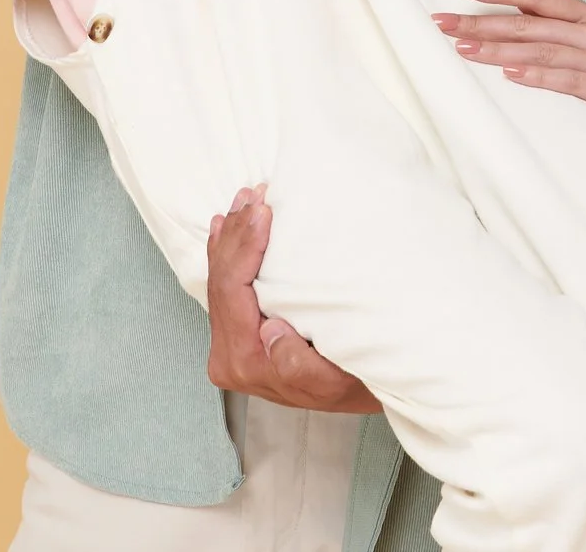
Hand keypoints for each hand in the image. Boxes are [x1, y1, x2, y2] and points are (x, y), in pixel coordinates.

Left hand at [204, 187, 383, 413]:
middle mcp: (228, 356)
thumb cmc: (355, 382)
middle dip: (236, 234)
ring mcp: (228, 346)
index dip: (244, 248)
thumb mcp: (334, 381)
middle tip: (253, 194)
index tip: (263, 211)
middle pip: (221, 282)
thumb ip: (297, 365)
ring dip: (232, 238)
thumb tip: (269, 330)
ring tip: (243, 200)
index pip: (232, 292)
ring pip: (220, 280)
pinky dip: (228, 253)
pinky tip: (226, 228)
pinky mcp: (236, 336)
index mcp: (245, 362)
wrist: (365, 390)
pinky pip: (224, 287)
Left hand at [435, 0, 585, 167]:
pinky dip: (537, 77)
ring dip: (498, 49)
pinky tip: (509, 74)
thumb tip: (495, 19)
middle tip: (444, 24)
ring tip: (464, 49)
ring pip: (543, 50)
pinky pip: (569, 82)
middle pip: (531, 23)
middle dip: (483, 23)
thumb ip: (550, 33)